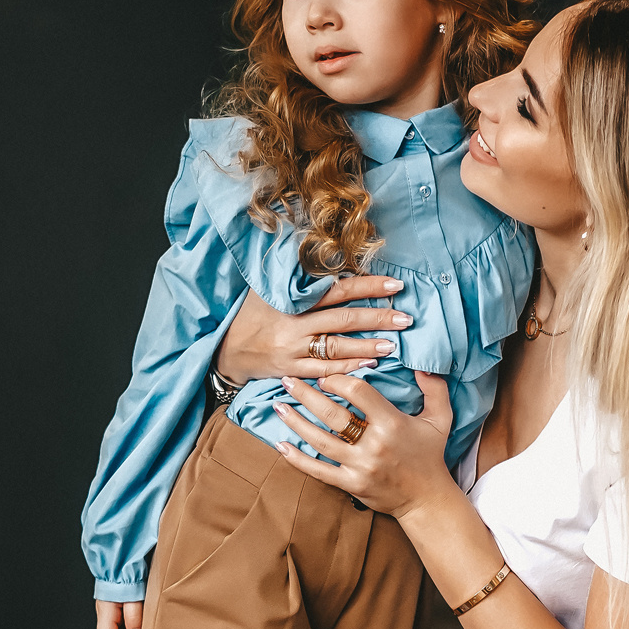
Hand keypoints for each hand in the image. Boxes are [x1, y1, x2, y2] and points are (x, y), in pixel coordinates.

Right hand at [215, 279, 411, 384]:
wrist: (223, 350)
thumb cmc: (250, 315)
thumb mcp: (268, 290)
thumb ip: (298, 279)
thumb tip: (329, 256)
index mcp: (293, 300)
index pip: (338, 290)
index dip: (367, 287)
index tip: (394, 286)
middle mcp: (295, 325)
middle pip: (343, 320)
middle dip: (377, 319)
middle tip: (405, 318)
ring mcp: (292, 350)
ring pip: (336, 349)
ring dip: (367, 347)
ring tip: (393, 345)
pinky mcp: (290, 371)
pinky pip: (323, 372)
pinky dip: (347, 369)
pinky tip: (369, 366)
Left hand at [273, 371, 455, 520]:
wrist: (426, 500)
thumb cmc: (430, 456)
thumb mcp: (441, 419)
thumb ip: (435, 389)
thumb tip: (422, 365)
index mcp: (392, 423)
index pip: (358, 393)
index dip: (338, 380)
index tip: (325, 376)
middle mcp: (374, 444)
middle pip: (332, 414)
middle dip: (306, 395)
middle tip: (288, 381)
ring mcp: (360, 466)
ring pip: (320, 440)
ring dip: (296, 422)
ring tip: (278, 406)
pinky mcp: (350, 484)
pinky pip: (318, 471)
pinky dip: (297, 458)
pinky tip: (281, 445)